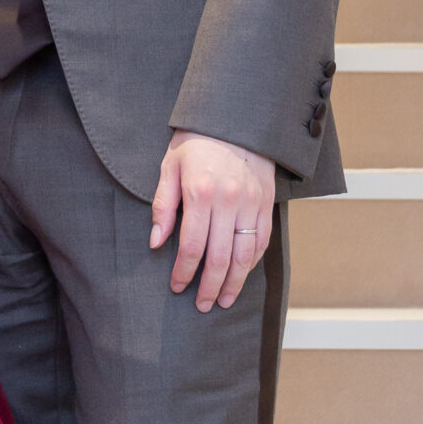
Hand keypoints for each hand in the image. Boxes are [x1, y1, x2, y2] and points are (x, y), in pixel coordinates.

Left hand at [149, 129, 275, 312]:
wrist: (235, 118)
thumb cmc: (196, 142)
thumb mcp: (170, 166)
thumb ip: (162, 205)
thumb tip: (156, 241)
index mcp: (199, 193)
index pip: (190, 246)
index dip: (183, 272)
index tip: (177, 287)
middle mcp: (228, 201)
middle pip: (219, 258)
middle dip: (209, 287)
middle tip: (202, 305)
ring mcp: (251, 203)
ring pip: (244, 256)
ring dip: (234, 283)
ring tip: (224, 300)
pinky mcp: (266, 202)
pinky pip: (261, 241)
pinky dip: (251, 263)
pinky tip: (242, 275)